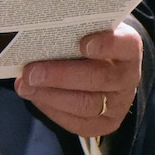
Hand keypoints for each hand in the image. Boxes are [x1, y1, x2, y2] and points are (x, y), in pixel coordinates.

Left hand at [14, 23, 143, 136]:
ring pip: (85, 104)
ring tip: (26, 85)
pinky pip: (77, 122)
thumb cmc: (91, 42)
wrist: (105, 69)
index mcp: (129, 48)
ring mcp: (119, 104)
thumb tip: (38, 34)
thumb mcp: (90, 30)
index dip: (107, 44)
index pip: (126, 45)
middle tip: (31, 71)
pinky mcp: (105, 124)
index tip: (83, 43)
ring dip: (50, 95)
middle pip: (98, 79)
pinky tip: (34, 96)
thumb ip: (74, 30)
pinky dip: (51, 109)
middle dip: (61, 76)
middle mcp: (128, 77)